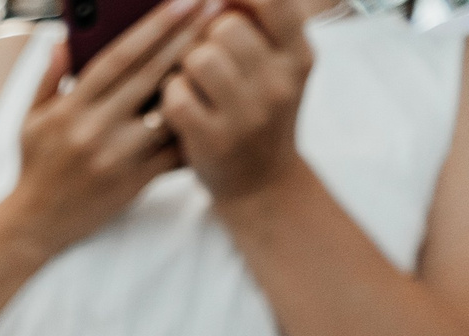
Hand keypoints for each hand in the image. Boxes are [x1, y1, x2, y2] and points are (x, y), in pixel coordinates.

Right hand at [0, 0, 201, 262]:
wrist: (35, 226)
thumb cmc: (36, 166)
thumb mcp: (30, 120)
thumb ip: (49, 78)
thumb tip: (62, 40)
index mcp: (69, 110)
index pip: (117, 59)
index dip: (153, 27)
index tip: (183, 2)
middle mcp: (94, 131)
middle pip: (149, 75)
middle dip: (186, 37)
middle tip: (215, 7)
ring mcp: (117, 158)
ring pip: (169, 111)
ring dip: (198, 79)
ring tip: (225, 50)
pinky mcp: (135, 182)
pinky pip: (175, 149)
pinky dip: (197, 124)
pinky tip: (219, 101)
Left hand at [160, 0, 310, 204]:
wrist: (261, 183)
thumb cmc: (262, 114)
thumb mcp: (280, 68)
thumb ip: (260, 27)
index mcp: (299, 56)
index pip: (273, 1)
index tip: (220, 2)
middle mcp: (279, 82)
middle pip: (224, 26)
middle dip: (204, 36)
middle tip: (205, 58)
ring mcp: (247, 114)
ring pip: (198, 58)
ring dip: (184, 65)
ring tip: (193, 82)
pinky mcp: (213, 139)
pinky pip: (176, 94)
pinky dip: (170, 95)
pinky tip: (180, 106)